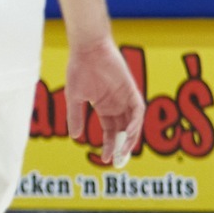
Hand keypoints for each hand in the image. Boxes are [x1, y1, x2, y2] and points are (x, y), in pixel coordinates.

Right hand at [65, 34, 142, 167]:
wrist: (88, 50)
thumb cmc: (78, 70)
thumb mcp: (74, 98)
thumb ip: (76, 117)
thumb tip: (76, 137)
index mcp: (103, 106)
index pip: (110, 130)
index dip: (109, 145)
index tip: (105, 159)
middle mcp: (117, 105)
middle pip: (123, 130)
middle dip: (121, 146)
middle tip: (118, 162)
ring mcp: (125, 98)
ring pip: (133, 124)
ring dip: (130, 138)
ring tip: (124, 152)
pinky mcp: (132, 91)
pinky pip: (138, 111)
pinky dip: (136, 123)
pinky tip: (129, 133)